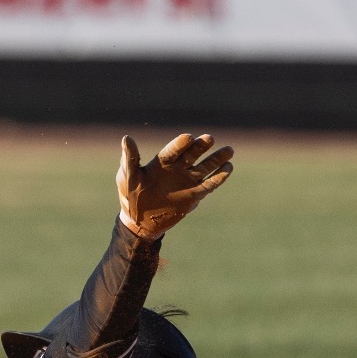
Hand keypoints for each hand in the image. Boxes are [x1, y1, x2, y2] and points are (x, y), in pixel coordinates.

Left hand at [117, 133, 234, 239]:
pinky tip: (229, 168)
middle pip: (193, 154)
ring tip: (229, 150)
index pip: (174, 150)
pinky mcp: (194, 195)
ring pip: (205, 167)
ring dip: (217, 159)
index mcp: (161, 162)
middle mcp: (177, 168)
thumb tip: (126, 138)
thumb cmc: (129, 195)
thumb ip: (130, 158)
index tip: (188, 137)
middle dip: (201, 146)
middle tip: (209, 138)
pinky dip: (219, 177)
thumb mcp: (127, 176)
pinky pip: (209, 185)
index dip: (181, 144)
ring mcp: (187, 181)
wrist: (138, 220)